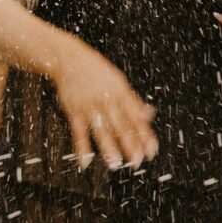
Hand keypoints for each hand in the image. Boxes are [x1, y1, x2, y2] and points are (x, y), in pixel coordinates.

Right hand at [51, 38, 156, 169]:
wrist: (70, 59)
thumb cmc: (97, 72)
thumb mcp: (118, 82)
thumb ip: (133, 100)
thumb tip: (149, 114)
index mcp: (120, 92)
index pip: (136, 117)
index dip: (145, 134)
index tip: (151, 150)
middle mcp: (106, 99)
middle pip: (120, 124)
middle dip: (129, 143)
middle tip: (136, 160)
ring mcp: (89, 105)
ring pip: (100, 129)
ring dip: (108, 147)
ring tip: (115, 163)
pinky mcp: (73, 109)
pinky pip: (78, 130)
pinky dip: (81, 146)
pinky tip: (85, 161)